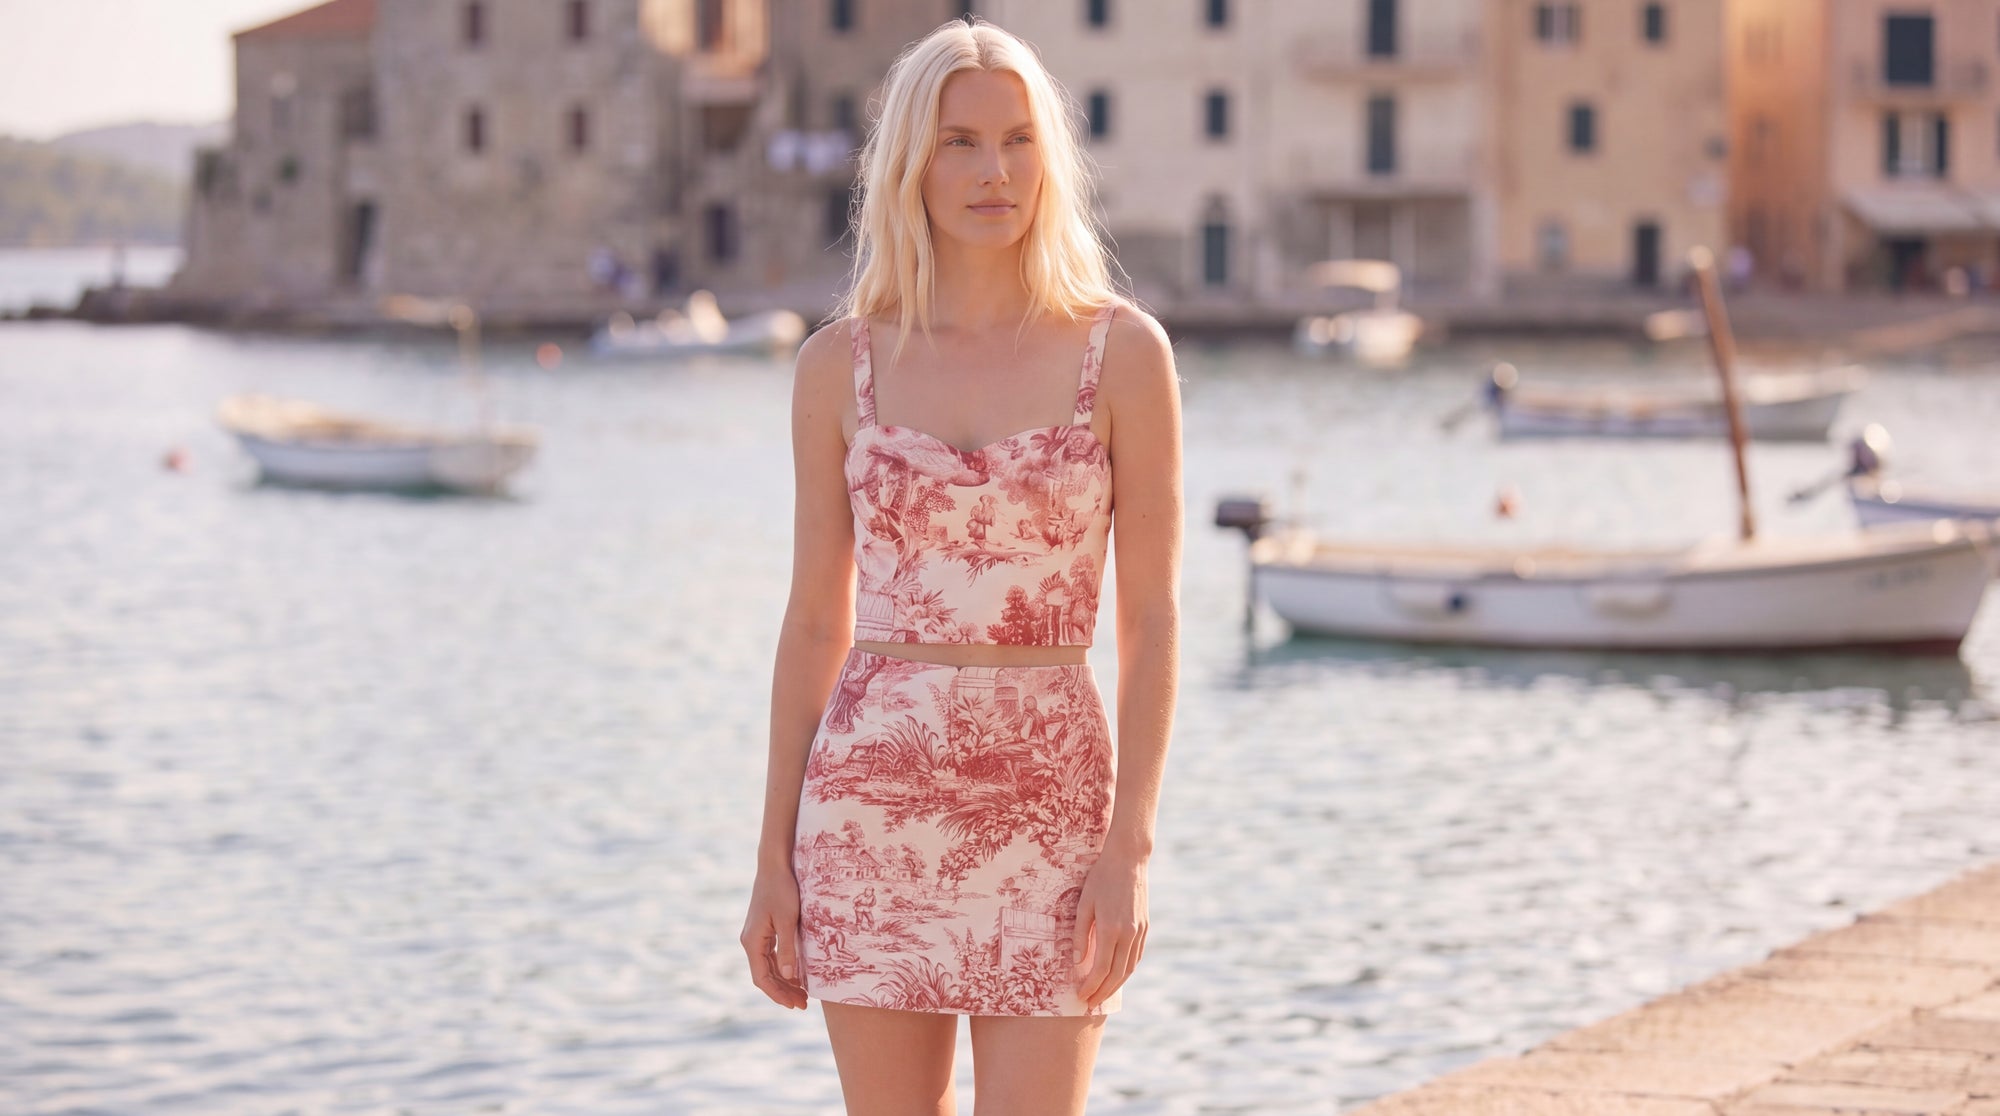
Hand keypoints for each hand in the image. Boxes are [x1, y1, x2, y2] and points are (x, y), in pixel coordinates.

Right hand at [741, 868, 807, 1009]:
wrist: (774, 865)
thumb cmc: (782, 890)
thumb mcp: (787, 920)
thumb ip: (787, 949)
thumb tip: (788, 976)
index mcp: (752, 942)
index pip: (762, 978)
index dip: (778, 994)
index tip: (795, 1005)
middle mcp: (750, 941)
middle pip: (764, 975)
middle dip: (783, 991)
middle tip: (803, 1004)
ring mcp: (755, 936)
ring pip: (768, 967)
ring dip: (783, 981)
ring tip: (802, 994)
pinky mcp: (763, 930)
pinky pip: (770, 956)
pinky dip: (782, 968)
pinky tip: (796, 975)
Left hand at [1071, 850, 1147, 1009]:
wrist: (1129, 859)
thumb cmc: (1100, 878)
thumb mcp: (1083, 904)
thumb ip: (1080, 935)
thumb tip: (1076, 963)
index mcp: (1111, 929)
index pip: (1101, 968)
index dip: (1091, 986)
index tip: (1080, 995)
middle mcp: (1129, 934)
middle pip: (1117, 974)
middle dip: (1103, 992)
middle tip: (1090, 1004)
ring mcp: (1140, 931)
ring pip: (1129, 968)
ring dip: (1116, 985)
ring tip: (1102, 995)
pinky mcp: (1145, 927)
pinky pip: (1136, 956)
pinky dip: (1126, 970)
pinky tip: (1117, 975)